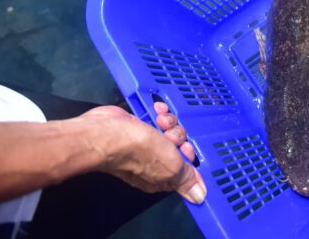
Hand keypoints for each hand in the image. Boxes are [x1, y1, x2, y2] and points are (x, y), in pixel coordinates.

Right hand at [79, 104, 205, 203]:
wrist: (108, 133)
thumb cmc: (139, 153)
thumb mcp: (171, 168)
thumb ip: (187, 180)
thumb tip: (200, 198)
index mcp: (162, 177)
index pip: (184, 168)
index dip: (188, 156)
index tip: (185, 148)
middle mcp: (154, 162)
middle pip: (178, 146)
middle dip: (178, 136)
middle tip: (169, 135)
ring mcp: (146, 144)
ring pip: (170, 130)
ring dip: (169, 122)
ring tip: (160, 121)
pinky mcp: (139, 127)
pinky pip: (158, 118)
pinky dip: (160, 113)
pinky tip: (157, 110)